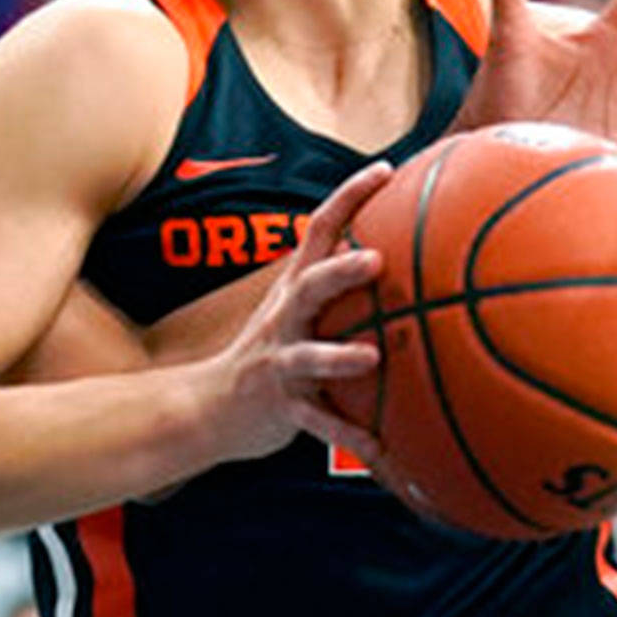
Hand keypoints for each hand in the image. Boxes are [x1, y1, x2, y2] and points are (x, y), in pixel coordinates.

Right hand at [200, 161, 389, 468]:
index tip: (384, 169)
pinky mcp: (279, 405)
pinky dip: (345, 432)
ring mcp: (279, 361)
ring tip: (371, 356)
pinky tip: (379, 447)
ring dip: (336, 355)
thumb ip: (340, 283)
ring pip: (305, 355)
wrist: (209, 406)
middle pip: (310, 285)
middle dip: (340, 271)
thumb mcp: (298, 311)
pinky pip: (315, 421)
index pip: (320, 229)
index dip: (349, 197)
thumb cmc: (274, 352)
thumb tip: (407, 254)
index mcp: (295, 288)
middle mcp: (285, 318)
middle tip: (377, 259)